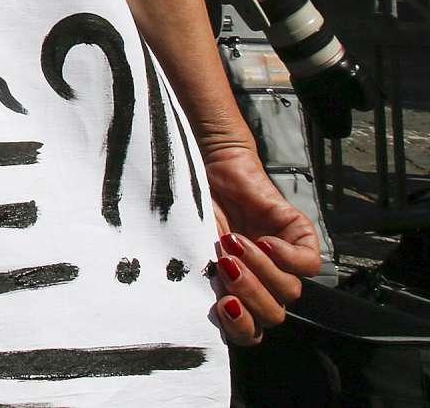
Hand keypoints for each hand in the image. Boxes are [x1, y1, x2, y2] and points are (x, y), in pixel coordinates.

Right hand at [203, 144, 322, 345]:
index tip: (222, 304)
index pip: (250, 331)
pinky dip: (287, 255)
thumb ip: (201, 281)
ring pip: (290, 291)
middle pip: (273, 314)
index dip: (240, 328)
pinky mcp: (300, 236)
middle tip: (225, 266)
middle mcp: (264, 282)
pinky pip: (308, 263)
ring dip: (261, 270)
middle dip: (250, 294)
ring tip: (235, 242)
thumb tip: (207, 306)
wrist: (207, 167)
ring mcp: (284, 261)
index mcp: (237, 292)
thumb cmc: (192, 210)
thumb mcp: (191, 250)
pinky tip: (264, 239)